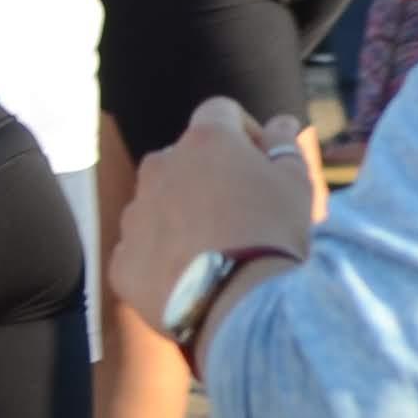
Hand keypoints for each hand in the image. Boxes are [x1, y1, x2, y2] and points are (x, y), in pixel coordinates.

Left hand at [114, 91, 323, 330]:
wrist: (240, 306)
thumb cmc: (274, 233)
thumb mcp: (296, 182)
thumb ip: (283, 144)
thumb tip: (279, 123)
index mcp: (204, 141)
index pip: (219, 111)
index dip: (243, 131)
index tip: (259, 160)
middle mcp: (159, 167)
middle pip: (182, 158)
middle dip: (206, 175)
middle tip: (238, 210)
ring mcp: (134, 215)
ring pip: (157, 203)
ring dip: (181, 214)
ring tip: (214, 249)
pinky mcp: (121, 261)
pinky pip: (141, 249)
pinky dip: (162, 257)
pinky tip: (192, 278)